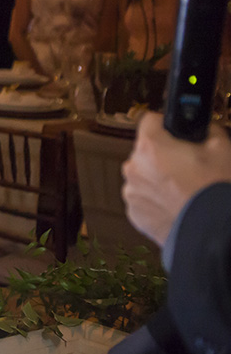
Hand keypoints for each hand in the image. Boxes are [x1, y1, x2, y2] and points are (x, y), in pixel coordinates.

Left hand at [122, 112, 230, 245]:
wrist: (213, 233)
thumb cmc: (215, 192)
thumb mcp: (222, 149)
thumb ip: (207, 130)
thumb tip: (203, 127)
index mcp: (150, 147)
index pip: (150, 120)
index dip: (166, 124)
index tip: (175, 129)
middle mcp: (134, 168)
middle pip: (146, 151)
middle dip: (164, 154)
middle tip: (188, 165)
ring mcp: (131, 192)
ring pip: (144, 176)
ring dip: (158, 178)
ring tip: (184, 188)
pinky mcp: (134, 214)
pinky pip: (143, 198)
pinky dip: (156, 199)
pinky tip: (177, 204)